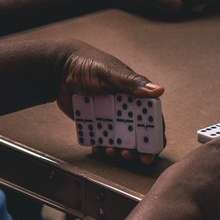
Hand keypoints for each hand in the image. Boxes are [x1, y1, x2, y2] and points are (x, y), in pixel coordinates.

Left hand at [55, 40, 164, 163]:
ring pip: (122, 141)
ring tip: (110, 151)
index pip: (153, 121)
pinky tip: (98, 148)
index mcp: (138, 98)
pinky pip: (103, 139)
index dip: (154, 138)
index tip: (149, 152)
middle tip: (127, 155)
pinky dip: (102, 147)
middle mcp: (128, 110)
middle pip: (140, 136)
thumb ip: (133, 83)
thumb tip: (159, 90)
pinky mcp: (97, 124)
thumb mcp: (111, 73)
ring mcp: (112, 118)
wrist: (59, 69)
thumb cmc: (89, 65)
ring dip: (119, 150)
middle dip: (137, 150)